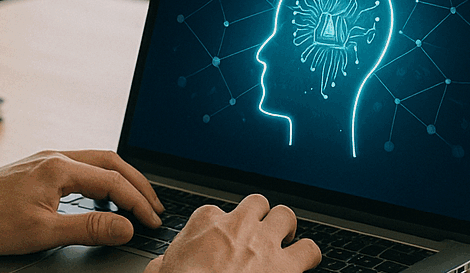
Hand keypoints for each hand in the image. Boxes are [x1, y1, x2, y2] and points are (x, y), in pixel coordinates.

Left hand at [0, 150, 164, 254]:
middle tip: (154, 207)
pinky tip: (100, 196)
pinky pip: (81, 166)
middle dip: (137, 184)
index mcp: (60, 168)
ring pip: (96, 161)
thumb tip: (125, 227)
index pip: (113, 182)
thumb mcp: (43, 232)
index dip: (137, 202)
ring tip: (134, 201)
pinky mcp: (38, 167)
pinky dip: (101, 179)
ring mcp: (46, 159)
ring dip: (120, 179)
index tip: (152, 221)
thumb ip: (89, 228)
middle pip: (111, 162)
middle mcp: (56, 157)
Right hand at [144, 194, 320, 272]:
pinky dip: (308, 255)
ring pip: (286, 216)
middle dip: (259, 216)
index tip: (218, 243)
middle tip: (258, 234)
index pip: (215, 211)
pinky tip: (303, 263)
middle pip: (257, 202)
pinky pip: (310, 250)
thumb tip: (159, 267)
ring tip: (284, 243)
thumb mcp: (159, 270)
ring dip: (286, 229)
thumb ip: (163, 263)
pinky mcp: (286, 266)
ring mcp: (265, 243)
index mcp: (206, 222)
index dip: (219, 228)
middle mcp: (238, 225)